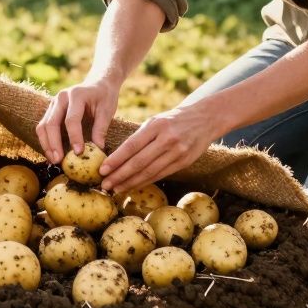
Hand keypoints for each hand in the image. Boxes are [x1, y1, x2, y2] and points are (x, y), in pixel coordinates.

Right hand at [36, 78, 120, 164]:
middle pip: (51, 123)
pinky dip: (46, 141)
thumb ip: (101, 129)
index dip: (74, 137)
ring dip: (46, 144)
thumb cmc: (104, 97)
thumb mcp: (107, 110)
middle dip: (54, 143)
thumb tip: (98, 149)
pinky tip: (52, 153)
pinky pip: (43, 127)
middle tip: (59, 160)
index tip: (79, 153)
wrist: (98, 83)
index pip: (71, 119)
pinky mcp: (51, 110)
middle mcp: (61, 98)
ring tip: (54, 160)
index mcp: (76, 95)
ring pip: (43, 126)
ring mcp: (53, 103)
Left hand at [99, 105, 216, 192]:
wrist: (204, 119)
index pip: (132, 146)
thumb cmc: (173, 120)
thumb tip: (118, 158)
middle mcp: (167, 139)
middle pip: (139, 162)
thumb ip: (140, 137)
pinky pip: (161, 175)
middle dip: (120, 175)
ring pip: (149, 172)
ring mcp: (177, 152)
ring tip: (116, 189)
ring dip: (130, 183)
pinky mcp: (184, 162)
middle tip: (105, 185)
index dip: (116, 160)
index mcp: (156, 125)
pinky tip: (133, 186)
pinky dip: (145, 182)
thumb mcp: (156, 121)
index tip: (102, 169)